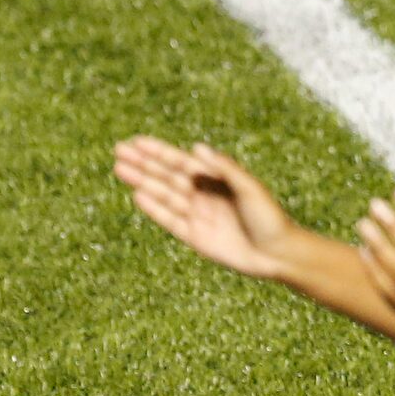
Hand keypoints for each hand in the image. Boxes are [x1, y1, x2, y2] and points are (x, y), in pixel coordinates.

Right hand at [114, 137, 297, 278]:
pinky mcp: (193, 235)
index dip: (159, 152)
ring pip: (164, 194)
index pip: (182, 161)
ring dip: (143, 181)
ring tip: (120, 168)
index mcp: (218, 179)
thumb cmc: (269, 216)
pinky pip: (169, 219)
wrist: (276, 253)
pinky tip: (137, 195)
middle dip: (144, 163)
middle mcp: (204, 194)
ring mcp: (197, 214)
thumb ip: (224, 168)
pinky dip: (154, 208)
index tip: (136, 142)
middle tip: (119, 150)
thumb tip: (196, 147)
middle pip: (167, 175)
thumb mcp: (250, 188)